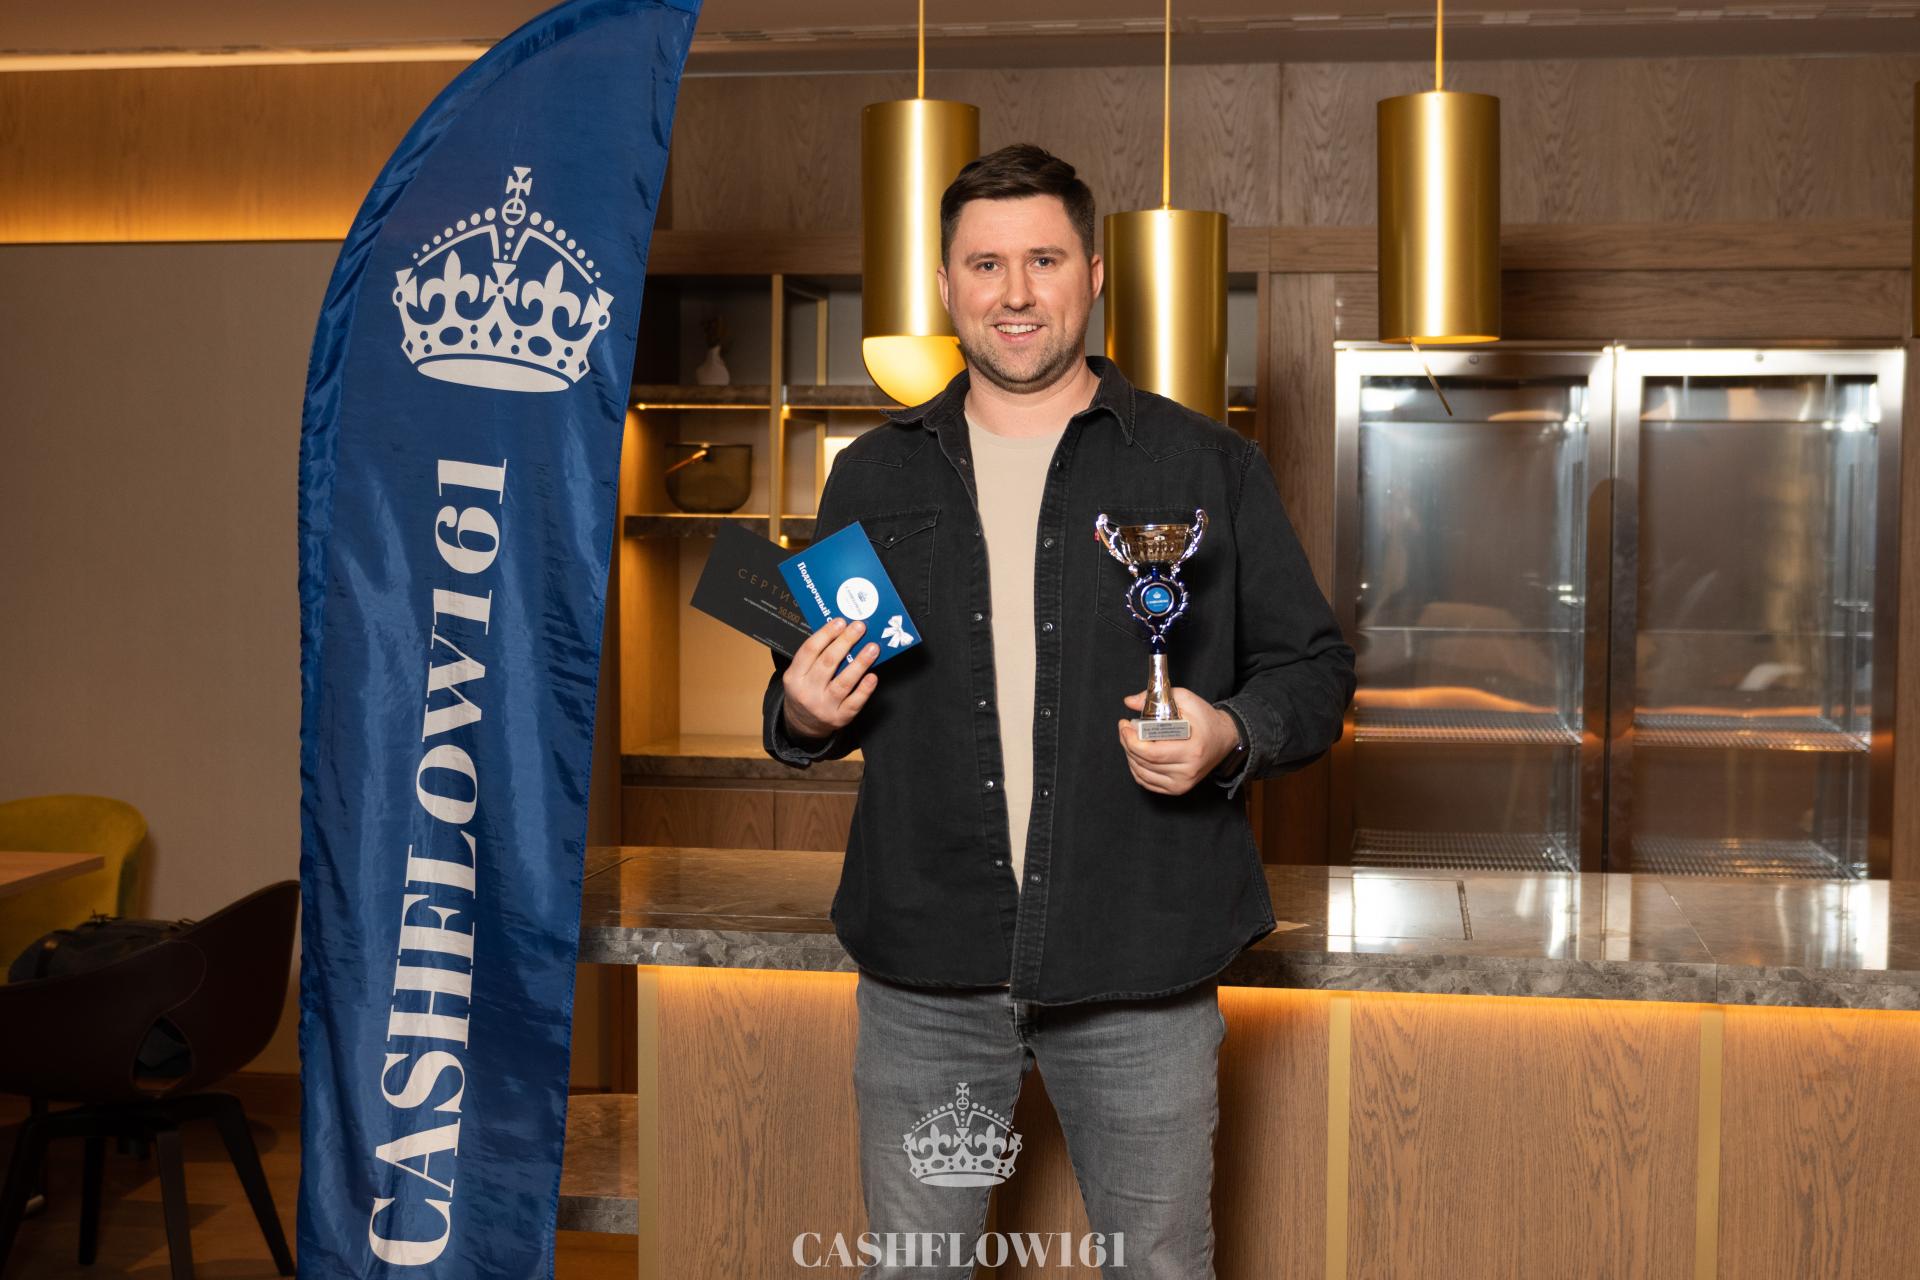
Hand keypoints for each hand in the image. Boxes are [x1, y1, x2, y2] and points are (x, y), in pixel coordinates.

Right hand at [782, 617, 880, 741]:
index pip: (809, 650)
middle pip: (828, 663)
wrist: (802, 725)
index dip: (826, 634)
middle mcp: (807, 692)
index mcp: (794, 677)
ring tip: (873, 647)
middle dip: (845, 642)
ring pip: (843, 682)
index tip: (840, 622)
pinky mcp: (839, 718)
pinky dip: (864, 689)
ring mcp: (823, 707)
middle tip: (860, 627)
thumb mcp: (800, 674)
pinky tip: (872, 676)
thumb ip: (815, 656)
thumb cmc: (805, 691)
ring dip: (860, 662)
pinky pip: (854, 702)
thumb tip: (841, 631)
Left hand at [1116, 688, 1240, 795]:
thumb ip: (1156, 697)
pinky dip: (1137, 769)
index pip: (1151, 752)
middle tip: (1125, 729)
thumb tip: (1129, 702)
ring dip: (1130, 756)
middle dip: (1127, 744)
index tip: (1124, 725)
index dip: (1131, 740)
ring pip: (1142, 774)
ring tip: (1131, 740)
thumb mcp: (1186, 699)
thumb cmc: (1205, 719)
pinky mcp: (1178, 789)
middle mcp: (1188, 771)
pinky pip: (1147, 782)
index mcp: (1192, 750)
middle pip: (1143, 763)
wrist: (1225, 738)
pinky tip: (1138, 755)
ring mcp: (1183, 783)